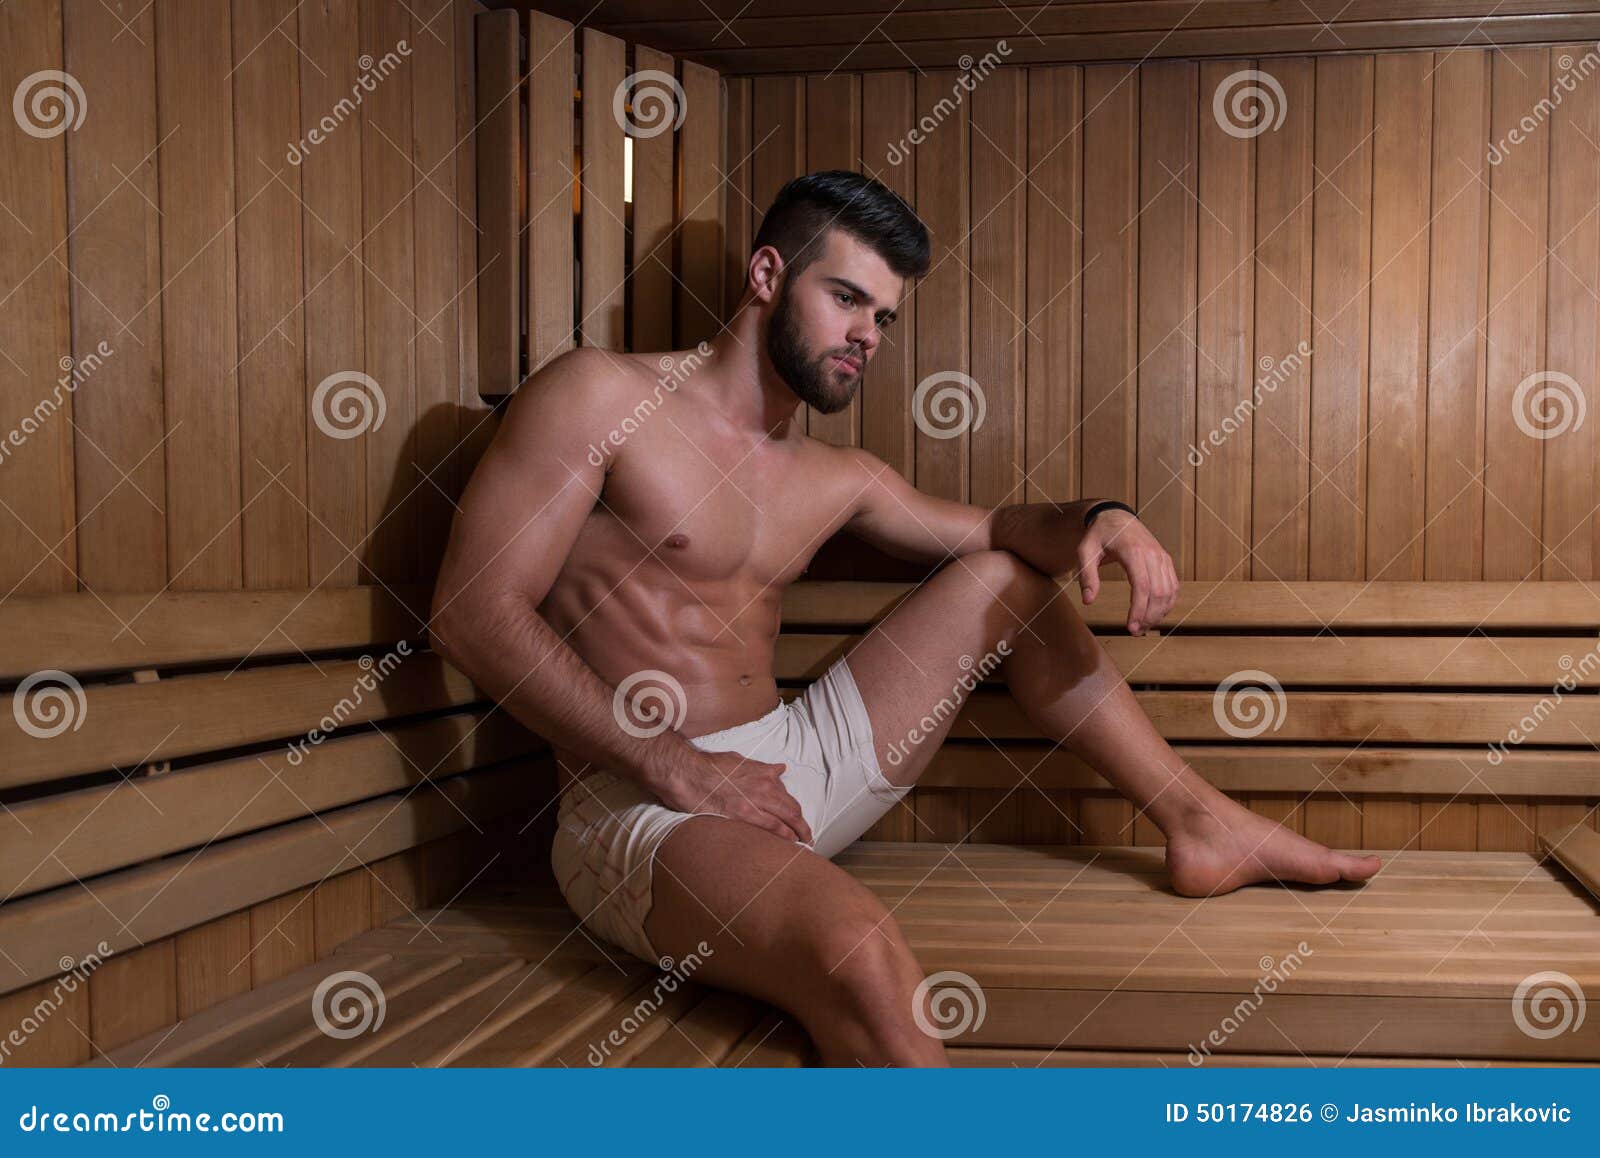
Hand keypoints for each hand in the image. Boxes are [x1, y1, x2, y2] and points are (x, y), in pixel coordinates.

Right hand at [654, 750, 814, 845]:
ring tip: (804, 843)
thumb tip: (777, 769)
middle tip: (807, 835)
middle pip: (792, 808)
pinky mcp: (744, 815)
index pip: (786, 795)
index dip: (794, 809)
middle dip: (802, 824)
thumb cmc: (709, 766)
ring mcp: (756, 801)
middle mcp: (765, 786)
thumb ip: (760, 768)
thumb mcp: (739, 760)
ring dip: (799, 832)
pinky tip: (790, 843)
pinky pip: (772, 827)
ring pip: (787, 819)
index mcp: (763, 773)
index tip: (796, 818)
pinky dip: (784, 835)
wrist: (689, 773)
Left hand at [1076, 510, 1179, 634]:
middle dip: (1149, 616)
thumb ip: (1086, 576)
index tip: (1130, 627)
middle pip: (1158, 592)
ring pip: (1169, 591)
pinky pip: (1173, 586)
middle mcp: (1152, 554)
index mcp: (1133, 551)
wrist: (1116, 517)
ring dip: (1159, 613)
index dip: (1138, 610)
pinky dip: (1167, 603)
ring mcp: (1162, 557)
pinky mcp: (1166, 561)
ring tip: (1143, 627)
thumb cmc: (1099, 535)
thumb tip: (1088, 601)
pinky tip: (1155, 614)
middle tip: (1135, 632)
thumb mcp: (1085, 552)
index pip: (1142, 586)